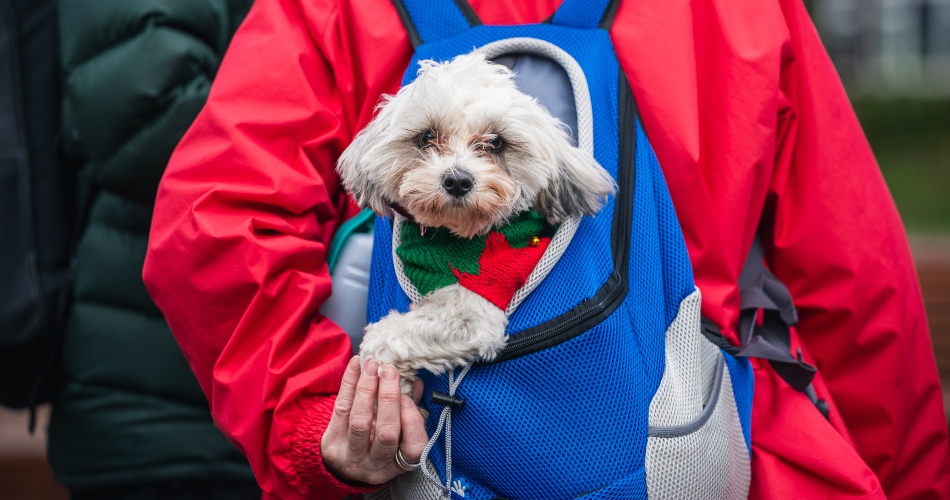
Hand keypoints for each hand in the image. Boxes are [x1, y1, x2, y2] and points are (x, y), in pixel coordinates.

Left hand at [321, 356, 427, 484]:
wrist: (345, 465)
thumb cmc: (379, 445)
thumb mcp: (399, 436)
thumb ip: (410, 410)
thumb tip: (414, 382)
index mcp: (400, 463)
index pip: (414, 447)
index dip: (412, 421)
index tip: (407, 397)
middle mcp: (377, 465)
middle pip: (386, 433)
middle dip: (389, 398)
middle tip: (389, 370)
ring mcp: (352, 457)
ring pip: (360, 422)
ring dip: (366, 389)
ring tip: (371, 366)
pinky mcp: (332, 445)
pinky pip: (341, 410)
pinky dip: (349, 384)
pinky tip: (356, 365)